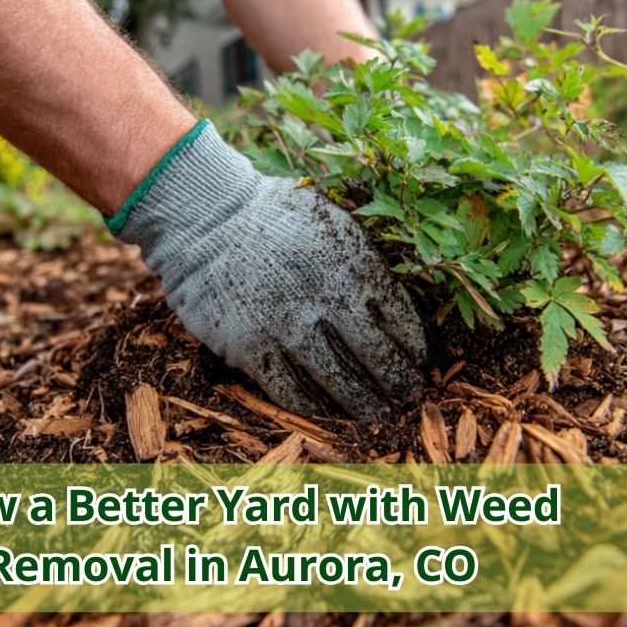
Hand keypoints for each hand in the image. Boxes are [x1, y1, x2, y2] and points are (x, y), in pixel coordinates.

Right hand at [110, 121, 426, 417]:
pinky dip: (314, 406)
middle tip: (408, 395)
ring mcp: (288, 328)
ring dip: (362, 403)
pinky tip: (326, 410)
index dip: (413, 347)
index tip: (419, 360)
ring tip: (375, 412)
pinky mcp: (252, 348)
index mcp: (354, 266)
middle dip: (398, 382)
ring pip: (338, 383)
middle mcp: (326, 302)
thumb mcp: (333, 219)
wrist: (207, 218)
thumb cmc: (276, 214)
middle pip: (377, 359)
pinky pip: (291, 391)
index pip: (400, 320)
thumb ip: (366, 258)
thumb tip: (396, 300)